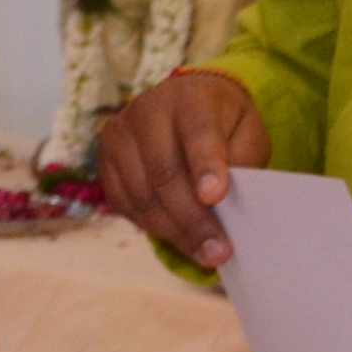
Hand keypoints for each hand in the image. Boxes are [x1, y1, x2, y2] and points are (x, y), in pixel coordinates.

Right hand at [97, 70, 266, 266]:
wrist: (187, 105)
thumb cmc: (224, 124)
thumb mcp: (247, 133)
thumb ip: (241, 162)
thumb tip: (225, 206)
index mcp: (189, 98)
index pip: (197, 133)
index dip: (205, 166)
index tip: (216, 197)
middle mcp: (146, 111)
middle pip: (165, 174)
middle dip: (193, 219)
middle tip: (218, 251)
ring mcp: (119, 136)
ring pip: (142, 196)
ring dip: (174, 232)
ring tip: (204, 253)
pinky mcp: (104, 161)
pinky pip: (124, 205)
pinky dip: (153, 227)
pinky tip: (178, 236)